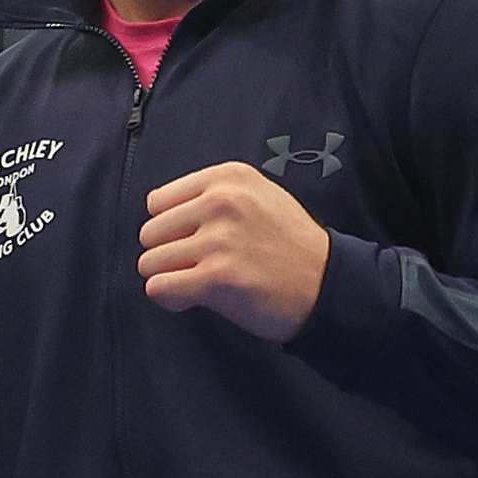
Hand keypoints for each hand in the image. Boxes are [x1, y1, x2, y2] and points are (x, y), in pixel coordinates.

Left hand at [140, 162, 329, 343]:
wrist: (328, 283)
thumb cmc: (289, 244)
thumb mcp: (258, 195)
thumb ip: (210, 196)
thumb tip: (156, 209)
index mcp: (229, 178)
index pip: (156, 203)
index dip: (170, 227)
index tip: (195, 240)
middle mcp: (222, 202)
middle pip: (149, 234)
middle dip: (168, 254)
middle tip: (202, 264)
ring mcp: (220, 240)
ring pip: (149, 263)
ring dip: (171, 278)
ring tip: (203, 280)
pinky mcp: (217, 277)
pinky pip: (158, 288)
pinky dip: (171, 299)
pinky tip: (197, 298)